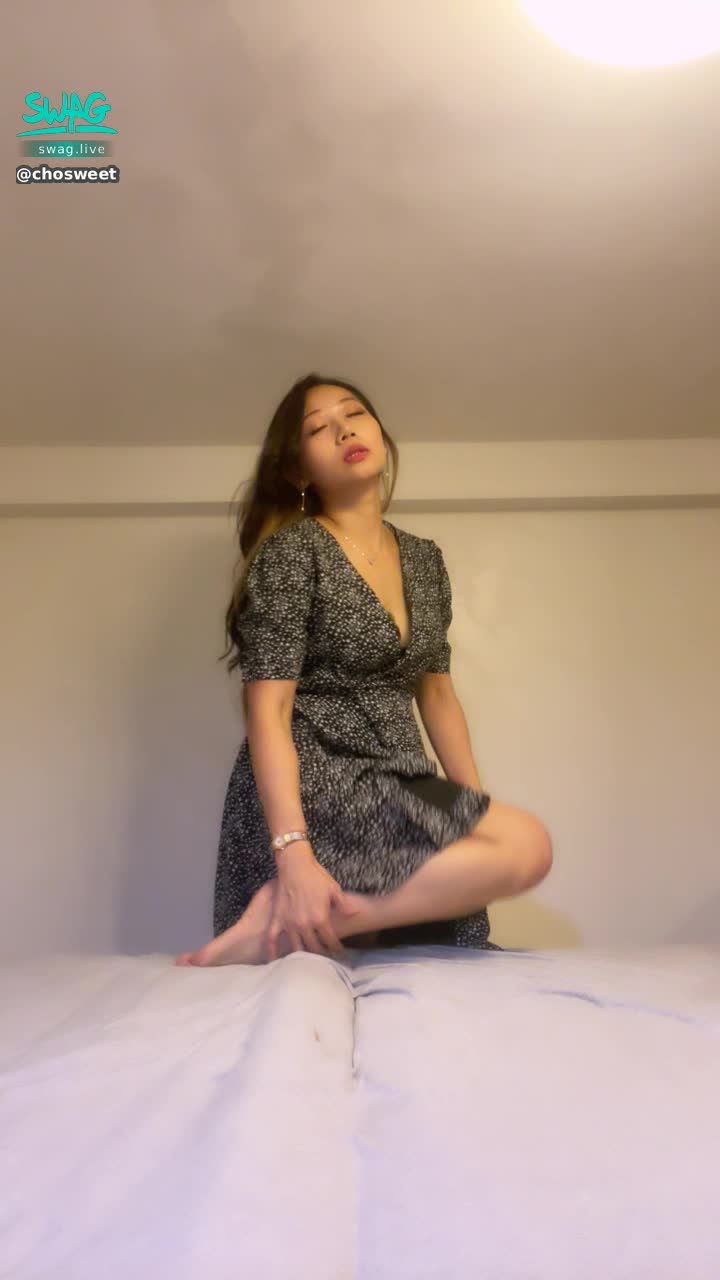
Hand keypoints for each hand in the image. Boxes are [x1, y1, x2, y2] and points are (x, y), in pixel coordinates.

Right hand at [265, 847, 360, 961]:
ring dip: (303, 957)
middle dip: (322, 956)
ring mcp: (289, 923)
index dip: (337, 949)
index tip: (340, 954)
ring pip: (296, 948)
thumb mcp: (334, 889)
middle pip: (314, 948)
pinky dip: (272, 952)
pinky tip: (273, 962)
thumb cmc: (316, 876)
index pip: (330, 941)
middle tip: (326, 960)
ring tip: (308, 963)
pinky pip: (272, 939)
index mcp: (320, 918)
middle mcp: (304, 924)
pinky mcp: (277, 919)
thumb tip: (356, 914)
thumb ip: (344, 905)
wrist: (294, 864)